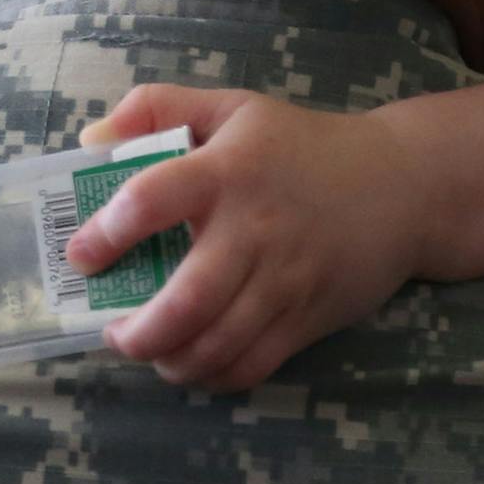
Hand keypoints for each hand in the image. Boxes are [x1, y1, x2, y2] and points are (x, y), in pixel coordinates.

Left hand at [71, 86, 429, 391]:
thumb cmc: (300, 145)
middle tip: (112, 330)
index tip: (81, 256)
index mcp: (226, 172)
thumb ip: (156, 108)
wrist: (402, 187)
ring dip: (168, 360)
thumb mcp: (232, 107)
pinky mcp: (308, 317)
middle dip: (137, 332)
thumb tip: (91, 139)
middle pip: (186, 301)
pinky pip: (252, 365)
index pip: (152, 200)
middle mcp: (254, 230)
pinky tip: (190, 363)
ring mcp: (284, 281)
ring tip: (146, 349)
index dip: (107, 233)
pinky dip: (212, 376)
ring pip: (217, 344)